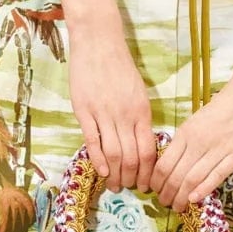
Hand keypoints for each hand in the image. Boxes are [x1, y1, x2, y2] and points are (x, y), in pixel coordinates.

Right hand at [66, 20, 158, 193]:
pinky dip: (98, 159)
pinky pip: (92, 141)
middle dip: (132, 178)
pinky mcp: (84, 110)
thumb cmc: (119, 67)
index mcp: (142, 111)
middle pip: (132, 156)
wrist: (99, 42)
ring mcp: (104, 113)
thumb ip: (140, 117)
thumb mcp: (138, 92)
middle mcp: (125, 115)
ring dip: (115, 174)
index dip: (148, 172)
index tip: (145, 183)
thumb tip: (143, 143)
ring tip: (115, 185)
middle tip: (129, 189)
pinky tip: (101, 171)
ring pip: (113, 153)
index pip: (149, 150)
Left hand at [150, 72, 232, 209]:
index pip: (164, 164)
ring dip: (182, 197)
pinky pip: (216, 177)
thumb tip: (172, 162)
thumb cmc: (223, 107)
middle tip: (165, 203)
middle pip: (176, 176)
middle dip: (167, 194)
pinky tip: (194, 200)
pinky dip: (203, 190)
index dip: (157, 182)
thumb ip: (185, 141)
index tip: (155, 190)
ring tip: (177, 206)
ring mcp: (218, 151)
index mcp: (186, 133)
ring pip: (193, 180)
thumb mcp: (196, 121)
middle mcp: (198, 143)